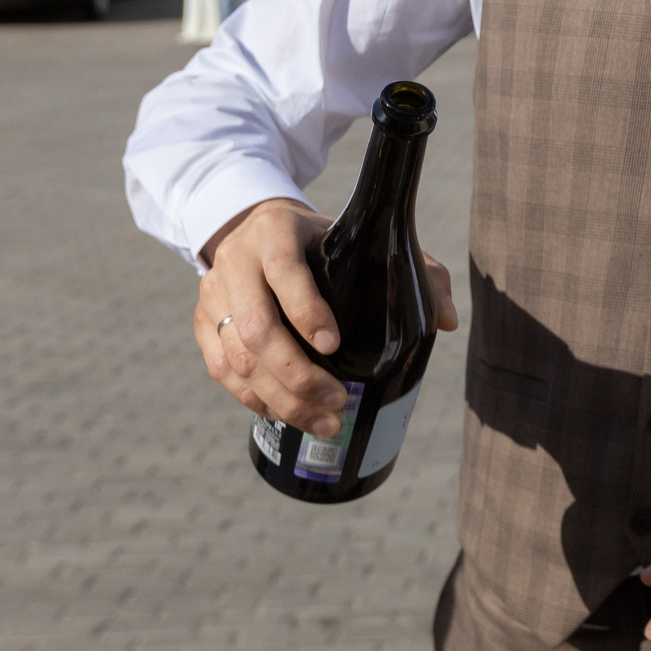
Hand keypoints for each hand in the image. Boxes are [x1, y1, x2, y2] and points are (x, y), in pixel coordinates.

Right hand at [193, 196, 457, 437]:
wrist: (258, 229)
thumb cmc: (327, 240)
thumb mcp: (369, 241)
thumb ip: (418, 272)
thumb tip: (448, 320)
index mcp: (275, 232)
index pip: (284, 272)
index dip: (307, 311)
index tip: (334, 345)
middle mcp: (236, 260)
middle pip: (257, 328)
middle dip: (297, 375)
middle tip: (337, 403)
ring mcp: (213, 293)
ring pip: (237, 357)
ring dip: (279, 397)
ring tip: (323, 421)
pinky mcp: (203, 321)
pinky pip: (221, 369)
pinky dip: (252, 397)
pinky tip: (284, 413)